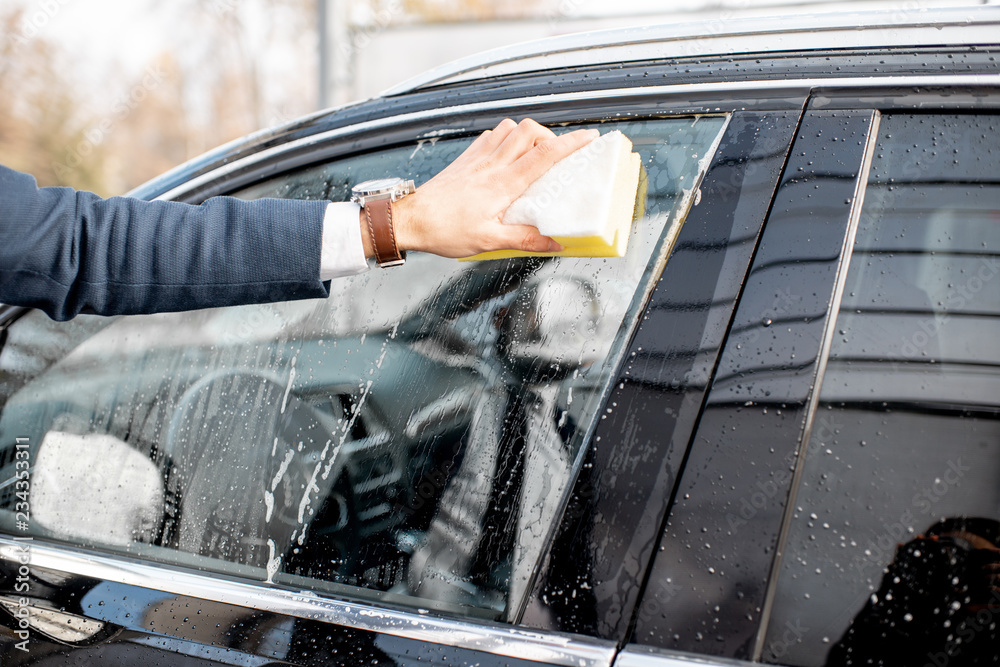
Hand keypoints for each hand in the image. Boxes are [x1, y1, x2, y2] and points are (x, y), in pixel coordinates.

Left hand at [360, 118, 598, 259]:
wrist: (411, 219)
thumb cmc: (445, 230)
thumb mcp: (489, 241)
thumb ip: (525, 239)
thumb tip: (555, 242)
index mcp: (504, 184)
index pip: (545, 155)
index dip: (571, 143)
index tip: (589, 138)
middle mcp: (493, 164)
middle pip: (530, 131)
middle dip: (551, 135)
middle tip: (559, 153)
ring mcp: (478, 158)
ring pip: (510, 128)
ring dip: (528, 134)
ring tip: (535, 153)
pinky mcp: (466, 159)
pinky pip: (491, 136)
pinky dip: (506, 137)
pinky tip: (507, 153)